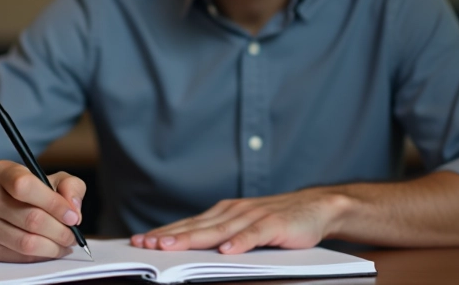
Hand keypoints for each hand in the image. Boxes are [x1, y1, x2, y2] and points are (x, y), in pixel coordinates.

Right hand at [0, 160, 85, 261]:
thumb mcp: (50, 178)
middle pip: (31, 219)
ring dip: (54, 247)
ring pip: (27, 243)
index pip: (25, 186)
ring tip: (66, 243)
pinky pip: (21, 257)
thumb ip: (69, 186)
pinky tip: (51, 248)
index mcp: (1, 172)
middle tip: (74, 235)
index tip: (73, 216)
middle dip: (61, 231)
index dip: (54, 203)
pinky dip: (42, 256)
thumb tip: (74, 209)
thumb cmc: (26, 192)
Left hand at [130, 188, 350, 254]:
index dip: (165, 232)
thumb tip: (191, 248)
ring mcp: (253, 217)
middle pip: (197, 227)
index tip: (141, 241)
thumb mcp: (245, 226)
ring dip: (193, 238)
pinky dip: (239, 243)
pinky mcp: (274, 225)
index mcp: (224, 213)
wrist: (318, 207)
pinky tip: (225, 251)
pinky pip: (253, 235)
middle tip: (145, 244)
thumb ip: (222, 235)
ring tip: (171, 247)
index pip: (189, 224)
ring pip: (218, 231)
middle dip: (169, 236)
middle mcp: (234, 212)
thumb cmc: (279, 221)